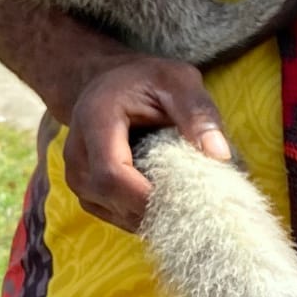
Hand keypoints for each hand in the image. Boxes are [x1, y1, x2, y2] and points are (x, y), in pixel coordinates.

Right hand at [63, 55, 230, 231]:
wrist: (108, 84)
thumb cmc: (146, 81)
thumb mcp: (178, 81)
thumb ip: (197, 112)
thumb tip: (219, 154)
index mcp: (95, 120)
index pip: (111, 173)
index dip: (146, 196)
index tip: (189, 200)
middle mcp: (76, 152)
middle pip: (109, 198)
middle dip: (154, 208)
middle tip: (198, 206)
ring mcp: (77, 176)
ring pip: (113, 213)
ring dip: (151, 214)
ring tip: (188, 202)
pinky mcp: (87, 191)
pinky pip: (115, 216)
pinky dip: (144, 216)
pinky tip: (170, 202)